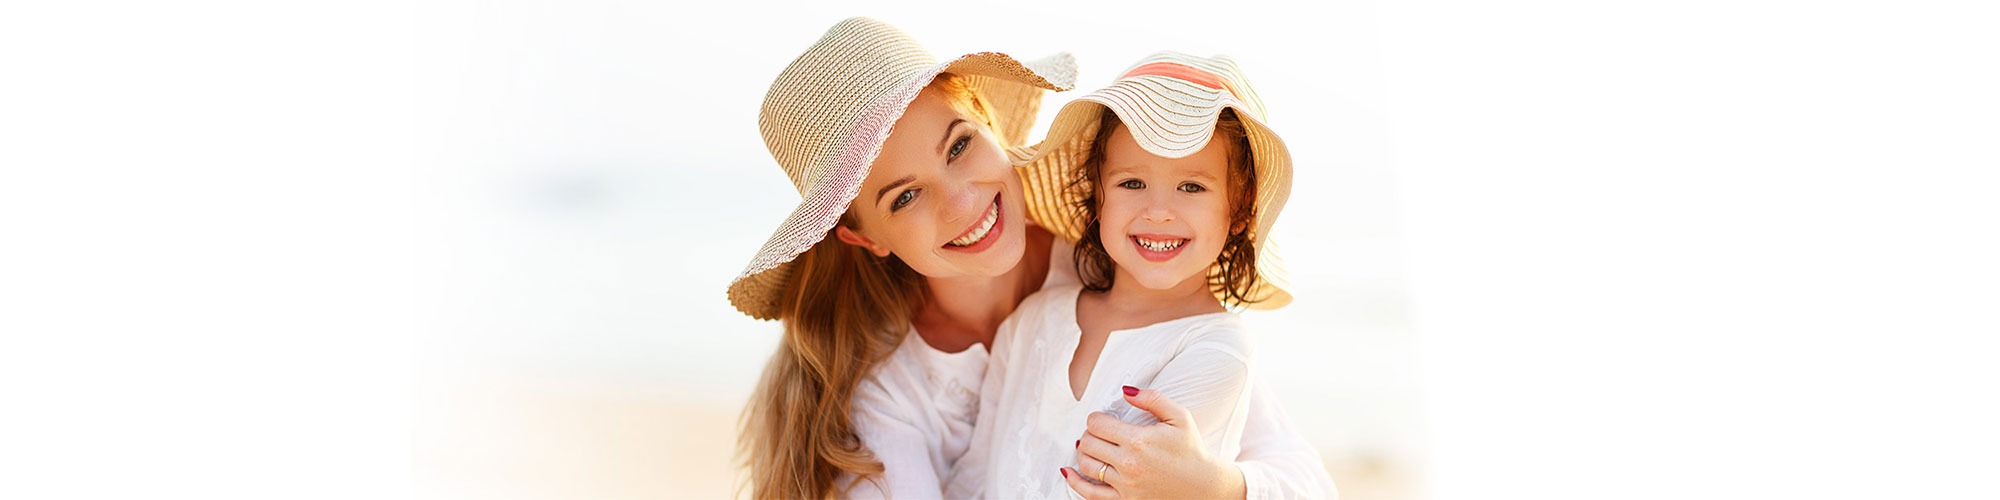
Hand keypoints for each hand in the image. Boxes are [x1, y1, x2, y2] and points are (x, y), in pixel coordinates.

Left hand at [1061, 386, 1246, 499]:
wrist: (1204, 487)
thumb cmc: (1191, 450)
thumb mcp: (1179, 417)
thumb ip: (1152, 398)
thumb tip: (1125, 391)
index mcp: (1139, 440)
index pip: (1097, 424)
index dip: (1096, 418)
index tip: (1103, 419)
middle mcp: (1129, 463)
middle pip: (1088, 443)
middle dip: (1089, 434)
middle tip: (1098, 433)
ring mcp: (1125, 485)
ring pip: (1086, 465)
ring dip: (1084, 453)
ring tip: (1092, 447)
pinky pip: (1090, 494)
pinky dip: (1075, 482)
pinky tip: (1068, 471)